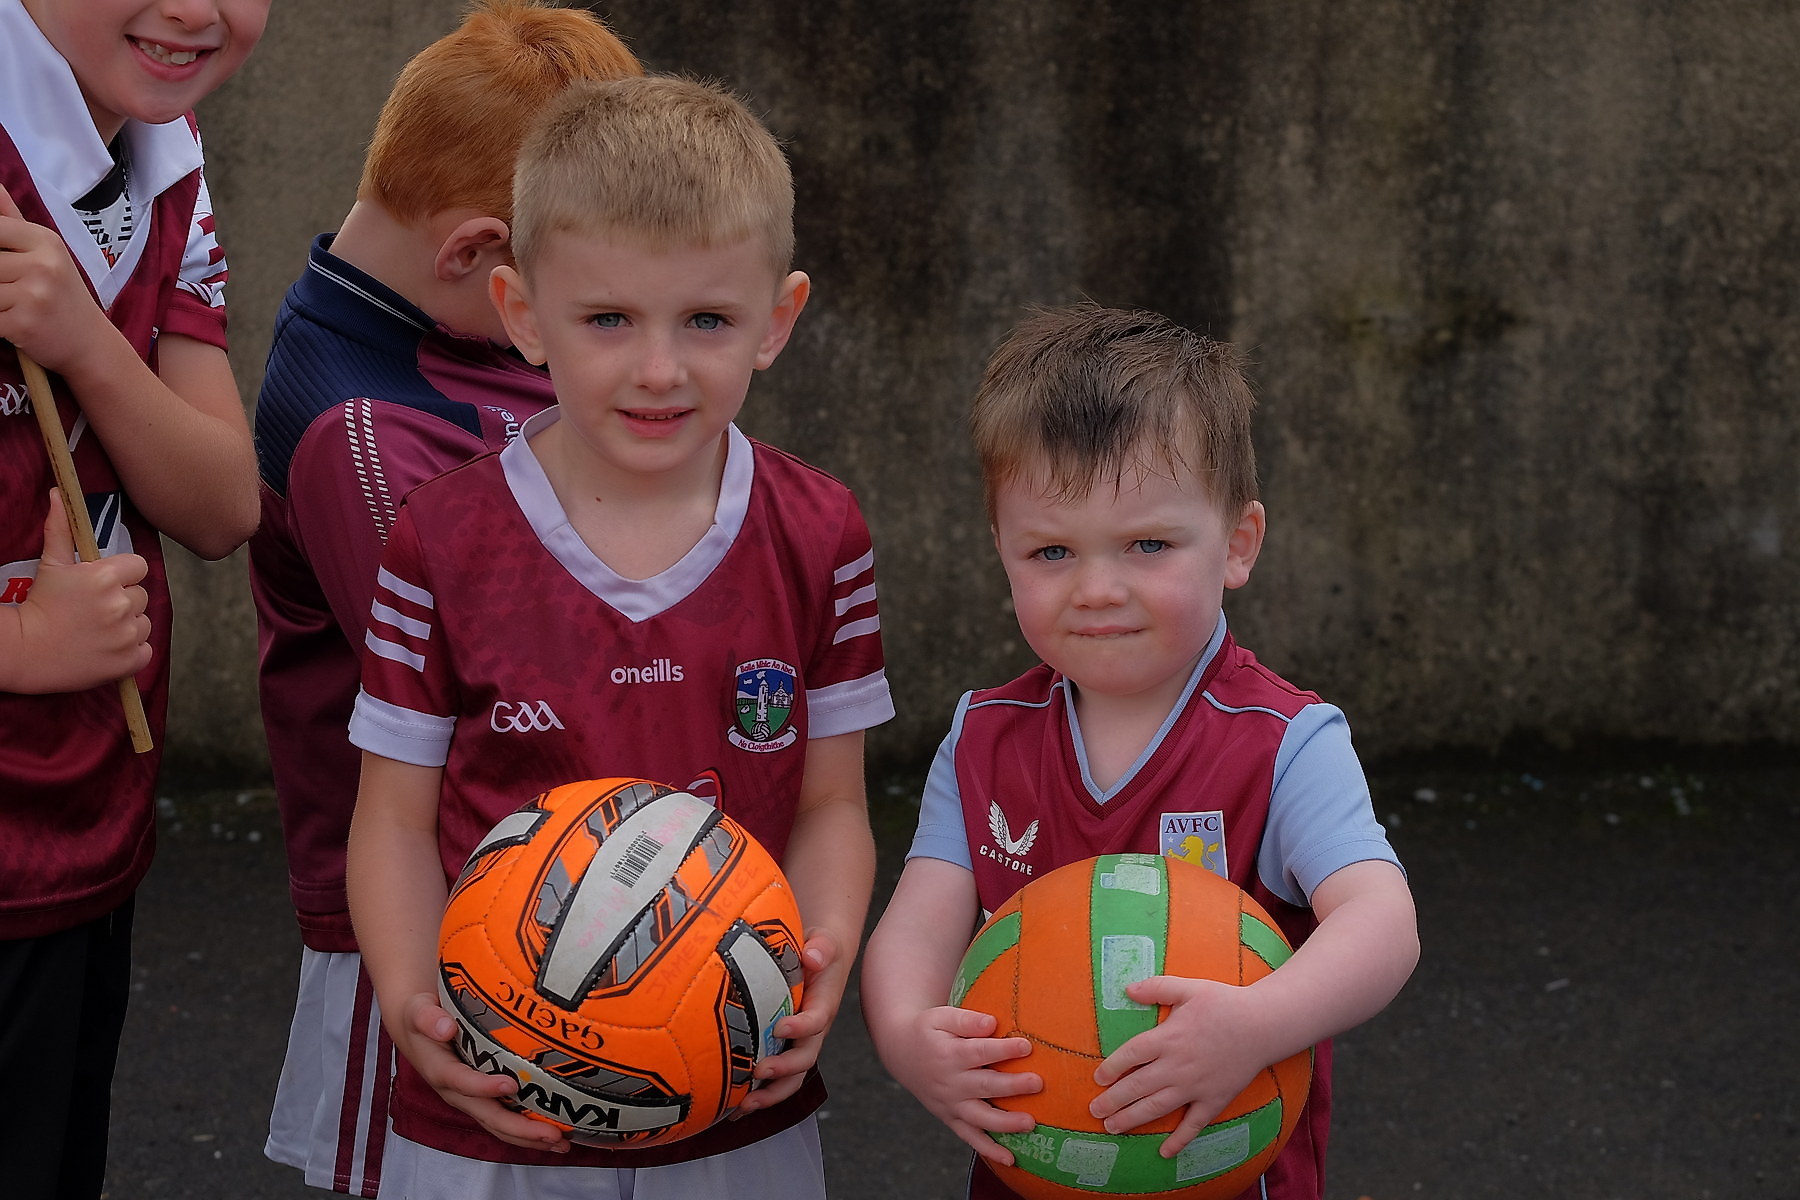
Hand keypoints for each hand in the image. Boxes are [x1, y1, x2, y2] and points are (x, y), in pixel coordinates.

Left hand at [0, 186, 108, 373]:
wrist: (91, 344)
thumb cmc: (61, 296)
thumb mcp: (46, 252)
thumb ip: (12, 220)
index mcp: (44, 240)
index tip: (5, 266)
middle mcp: (42, 264)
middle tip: (10, 286)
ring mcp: (34, 294)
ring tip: (11, 305)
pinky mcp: (23, 324)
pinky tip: (10, 321)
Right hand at [0, 491, 150, 693]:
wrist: (24, 651)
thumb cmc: (38, 604)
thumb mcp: (50, 564)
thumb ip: (61, 529)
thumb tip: (58, 494)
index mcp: (107, 577)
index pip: (139, 567)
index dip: (122, 575)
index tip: (102, 585)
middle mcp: (122, 605)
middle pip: (141, 595)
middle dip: (123, 600)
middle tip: (93, 610)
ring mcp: (127, 635)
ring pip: (145, 622)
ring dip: (128, 626)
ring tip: (97, 629)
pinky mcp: (130, 661)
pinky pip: (145, 649)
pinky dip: (131, 651)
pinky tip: (106, 647)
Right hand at [392, 991, 570, 1153]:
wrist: (416, 1027)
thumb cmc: (421, 1016)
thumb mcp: (418, 1011)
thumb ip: (427, 1018)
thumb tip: (445, 1027)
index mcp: (440, 1069)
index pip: (461, 1082)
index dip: (483, 1087)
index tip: (510, 1085)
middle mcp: (456, 1091)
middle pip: (487, 1115)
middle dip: (519, 1128)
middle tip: (552, 1134)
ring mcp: (470, 1098)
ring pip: (498, 1124)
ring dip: (529, 1136)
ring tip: (561, 1143)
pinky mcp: (482, 1099)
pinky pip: (504, 1118)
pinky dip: (528, 1129)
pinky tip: (554, 1132)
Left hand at [736, 927, 844, 1113]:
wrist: (820, 958)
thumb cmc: (819, 950)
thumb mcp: (824, 942)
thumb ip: (822, 948)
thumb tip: (813, 956)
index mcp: (823, 1005)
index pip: (817, 1021)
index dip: (802, 1028)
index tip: (781, 1027)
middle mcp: (812, 1031)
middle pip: (804, 1059)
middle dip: (783, 1070)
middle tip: (759, 1071)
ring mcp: (797, 1045)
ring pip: (790, 1078)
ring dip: (770, 1094)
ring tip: (744, 1105)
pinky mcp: (782, 1050)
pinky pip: (774, 1078)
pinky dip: (756, 1095)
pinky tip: (732, 1108)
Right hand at [885, 1005, 1040, 1164]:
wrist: (901, 1053)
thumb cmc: (928, 1030)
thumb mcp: (940, 1017)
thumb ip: (966, 1020)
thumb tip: (992, 1023)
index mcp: (948, 1054)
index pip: (979, 1052)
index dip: (1003, 1050)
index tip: (1026, 1046)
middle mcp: (950, 1083)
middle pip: (984, 1086)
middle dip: (1012, 1086)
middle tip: (1038, 1083)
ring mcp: (950, 1104)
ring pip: (980, 1118)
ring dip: (1005, 1123)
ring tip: (1030, 1123)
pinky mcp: (950, 1118)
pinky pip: (969, 1137)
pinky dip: (988, 1150)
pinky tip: (1010, 1160)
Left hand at [1089, 975, 1272, 1157]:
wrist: (1263, 1025)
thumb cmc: (1224, 1003)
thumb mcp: (1188, 988)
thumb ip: (1157, 987)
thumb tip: (1127, 989)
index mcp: (1167, 1038)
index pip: (1131, 1055)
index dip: (1112, 1068)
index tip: (1099, 1078)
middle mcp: (1176, 1066)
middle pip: (1137, 1086)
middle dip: (1112, 1101)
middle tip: (1094, 1111)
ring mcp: (1195, 1086)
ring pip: (1157, 1107)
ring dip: (1132, 1119)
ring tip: (1112, 1127)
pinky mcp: (1213, 1100)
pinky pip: (1193, 1125)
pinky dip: (1179, 1140)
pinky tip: (1164, 1152)